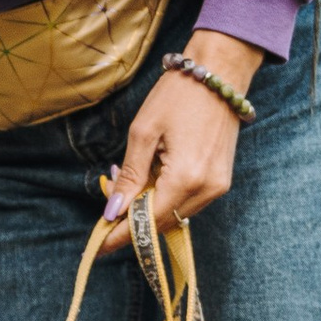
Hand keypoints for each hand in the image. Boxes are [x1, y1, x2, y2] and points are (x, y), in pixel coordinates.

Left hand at [101, 28, 260, 249]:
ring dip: (149, 209)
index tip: (98, 246)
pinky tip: (151, 180)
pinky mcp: (222, 181)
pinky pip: (189, 203)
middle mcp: (207, 189)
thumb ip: (130, 176)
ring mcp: (218, 187)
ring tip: (128, 184)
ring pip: (176, 215)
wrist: (219, 74)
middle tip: (108, 203)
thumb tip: (113, 211)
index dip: (122, 235)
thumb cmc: (177, 96)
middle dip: (132, 220)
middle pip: (162, 223)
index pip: (148, 221)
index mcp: (186, 177)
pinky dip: (166, 199)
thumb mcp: (143, 132)